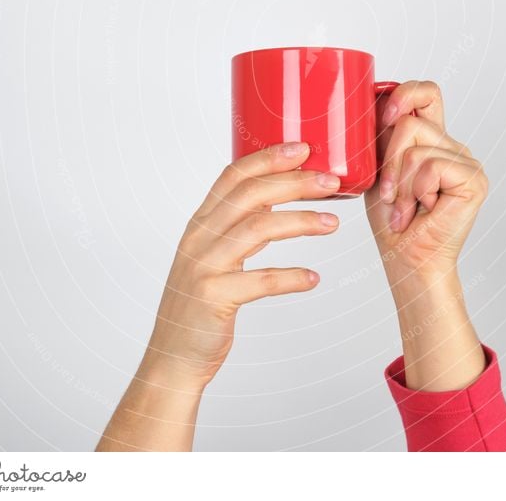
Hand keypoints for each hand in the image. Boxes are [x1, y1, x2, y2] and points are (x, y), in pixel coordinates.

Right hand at [97, 142, 339, 449]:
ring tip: (332, 223)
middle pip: (250, 194)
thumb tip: (279, 197)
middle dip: (293, 182)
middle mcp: (200, 238)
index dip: (267, 157)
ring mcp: (205, 267)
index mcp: (201, 223)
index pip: (233, 176)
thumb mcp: (214, 255)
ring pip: (258, 229)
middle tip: (330, 181)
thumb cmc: (201, 304)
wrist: (173, 358)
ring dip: (300, 221)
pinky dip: (291, 277)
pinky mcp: (214, 298)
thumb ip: (238, 226)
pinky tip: (313, 278)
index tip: (302, 148)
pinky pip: (260, 280)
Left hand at [364, 80, 488, 390]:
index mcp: (430, 138)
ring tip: (404, 207)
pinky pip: (432, 165)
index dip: (404, 93)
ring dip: (400, 182)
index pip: (426, 93)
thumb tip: (368, 102)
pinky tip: (421, 210)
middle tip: (389, 192)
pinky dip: (416, 190)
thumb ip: (380, 135)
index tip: (384, 115)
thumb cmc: (390, 218)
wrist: (406, 258)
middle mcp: (451, 145)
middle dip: (388, 158)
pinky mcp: (473, 178)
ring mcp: (466, 161)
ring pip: (416, 144)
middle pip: (411, 120)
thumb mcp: (375, 167)